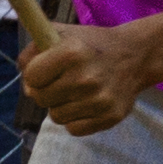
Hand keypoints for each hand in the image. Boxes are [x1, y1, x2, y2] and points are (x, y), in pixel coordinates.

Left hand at [18, 15, 162, 136]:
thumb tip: (27, 88)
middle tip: (62, 81)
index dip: (34, 74)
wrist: (135, 56)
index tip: (46, 69)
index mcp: (71, 53)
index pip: (31, 77)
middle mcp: (86, 78)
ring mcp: (100, 100)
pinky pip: (74, 129)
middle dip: (46, 90)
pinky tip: (86, 104)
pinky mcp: (111, 117)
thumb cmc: (89, 45)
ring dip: (61, 106)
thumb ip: (32, 53)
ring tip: (76, 91)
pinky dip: (75, 120)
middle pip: (40, 98)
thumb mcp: (58, 34)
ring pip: (56, 116)